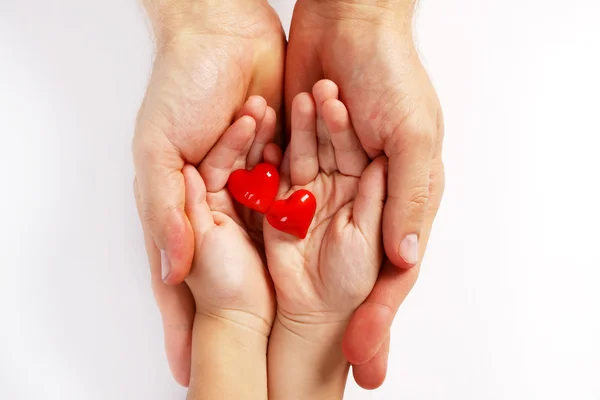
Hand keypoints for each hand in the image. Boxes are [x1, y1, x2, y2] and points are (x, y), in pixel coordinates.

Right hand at [132, 0, 284, 385]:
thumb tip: (170, 271)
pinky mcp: (277, 156)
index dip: (185, 320)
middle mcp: (214, 199)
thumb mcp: (157, 150)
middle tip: (256, 342)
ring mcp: (248, 178)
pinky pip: (292, 190)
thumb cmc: (178, 86)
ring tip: (304, 295)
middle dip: (244, 300)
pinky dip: (303, 206)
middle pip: (228, 263)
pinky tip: (319, 234)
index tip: (193, 364)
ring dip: (281, 253)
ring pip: (266, 229)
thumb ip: (161, 211)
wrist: (221, 31)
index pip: (180, 276)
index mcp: (180, 204)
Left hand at [286, 0, 444, 387]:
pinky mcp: (299, 157)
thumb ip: (411, 198)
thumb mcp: (413, 137)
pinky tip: (256, 251)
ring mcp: (332, 178)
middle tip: (333, 353)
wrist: (346, 22)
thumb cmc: (392, 74)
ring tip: (283, 303)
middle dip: (341, 309)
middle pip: (354, 265)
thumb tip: (405, 260)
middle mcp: (370, 194)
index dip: (380, 314)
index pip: (394, 269)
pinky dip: (273, 218)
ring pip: (314, 234)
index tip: (363, 354)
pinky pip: (284, 195)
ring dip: (301, 264)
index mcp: (404, 194)